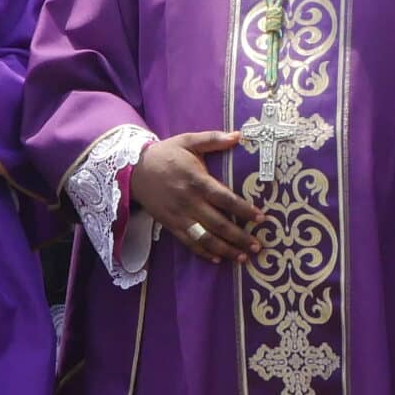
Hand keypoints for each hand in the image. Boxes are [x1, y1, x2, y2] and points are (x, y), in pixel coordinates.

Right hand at [130, 130, 262, 264]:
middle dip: (240, 238)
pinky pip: (189, 243)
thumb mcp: (188, 141)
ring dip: (226, 250)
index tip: (261, 218)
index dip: (244, 210)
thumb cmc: (166, 154)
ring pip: (205, 238)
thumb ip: (213, 139)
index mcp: (197, 181)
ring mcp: (179, 216)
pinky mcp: (170, 225)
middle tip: (258, 247)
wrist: (134, 169)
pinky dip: (204, 253)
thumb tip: (238, 135)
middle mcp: (189, 202)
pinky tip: (219, 259)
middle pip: (219, 224)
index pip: (226, 199)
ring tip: (244, 258)